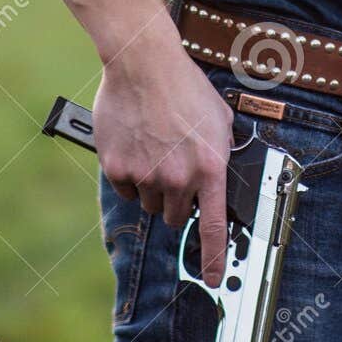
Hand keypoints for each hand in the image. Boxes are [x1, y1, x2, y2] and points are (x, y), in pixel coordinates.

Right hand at [93, 32, 234, 285]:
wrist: (143, 64)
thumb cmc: (185, 87)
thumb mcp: (220, 120)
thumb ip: (223, 153)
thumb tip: (223, 179)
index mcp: (210, 167)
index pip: (213, 226)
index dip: (212, 258)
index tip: (211, 278)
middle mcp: (179, 177)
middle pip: (175, 215)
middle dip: (177, 200)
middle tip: (175, 170)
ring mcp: (146, 175)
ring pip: (150, 202)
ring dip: (154, 186)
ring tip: (156, 148)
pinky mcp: (118, 167)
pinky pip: (126, 188)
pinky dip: (130, 174)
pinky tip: (137, 146)